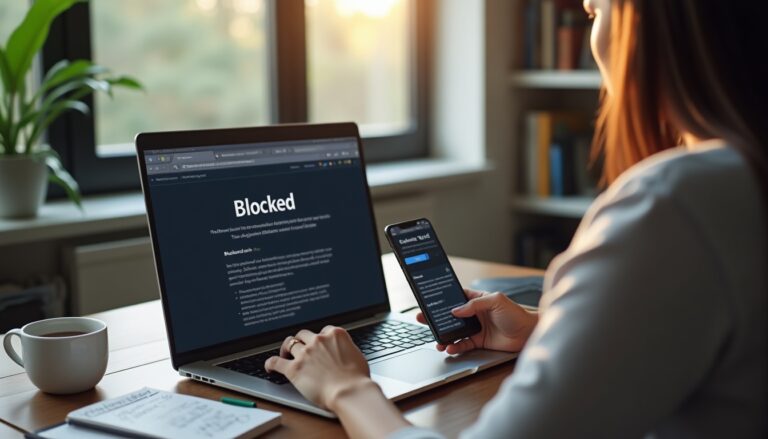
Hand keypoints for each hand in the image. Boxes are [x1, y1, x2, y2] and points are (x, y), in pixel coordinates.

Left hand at [265, 326, 371, 408]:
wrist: (349, 392)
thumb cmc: (357, 379)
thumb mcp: (357, 355)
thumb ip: (346, 349)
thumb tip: (343, 353)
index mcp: (335, 335)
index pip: (324, 330)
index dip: (320, 337)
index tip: (318, 343)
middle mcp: (318, 340)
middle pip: (304, 334)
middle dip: (301, 340)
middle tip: (300, 348)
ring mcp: (305, 353)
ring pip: (289, 343)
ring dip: (286, 348)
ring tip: (285, 354)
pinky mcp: (294, 368)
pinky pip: (276, 362)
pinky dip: (270, 363)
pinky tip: (269, 367)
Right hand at [416, 289, 537, 354]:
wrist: (528, 333)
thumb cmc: (516, 313)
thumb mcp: (496, 300)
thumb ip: (475, 304)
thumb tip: (457, 310)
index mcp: (477, 300)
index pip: (456, 298)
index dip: (442, 299)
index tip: (429, 302)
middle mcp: (474, 314)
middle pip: (450, 316)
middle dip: (436, 318)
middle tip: (423, 320)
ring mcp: (475, 328)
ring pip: (454, 331)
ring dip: (444, 335)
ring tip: (437, 339)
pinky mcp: (478, 342)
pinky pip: (462, 344)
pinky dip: (455, 346)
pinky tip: (450, 347)